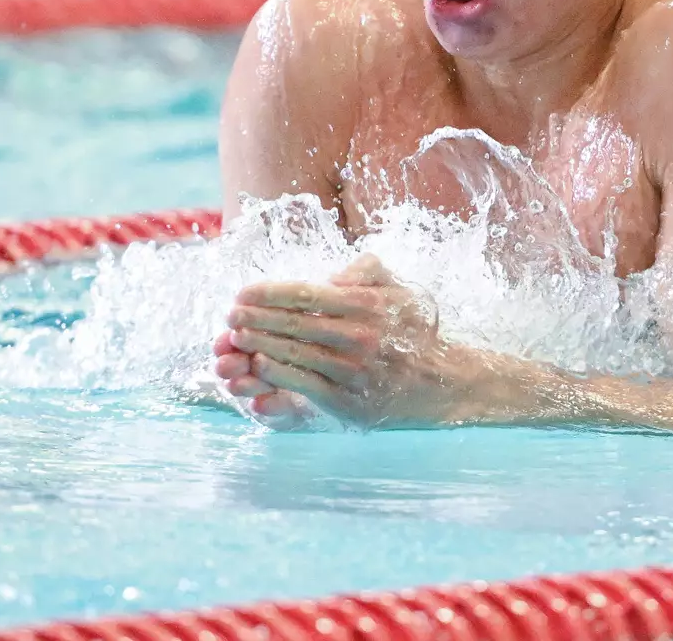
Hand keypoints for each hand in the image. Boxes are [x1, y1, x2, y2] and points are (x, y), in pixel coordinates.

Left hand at [213, 255, 485, 428]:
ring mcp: (353, 372)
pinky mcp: (349, 403)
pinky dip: (277, 376)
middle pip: (294, 324)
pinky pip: (304, 386)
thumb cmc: (414, 331)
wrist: (444, 383)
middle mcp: (359, 337)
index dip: (269, 293)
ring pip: (294, 355)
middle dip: (255, 319)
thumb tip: (332, 275)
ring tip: (234, 340)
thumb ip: (367, 270)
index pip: (307, 295)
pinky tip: (258, 366)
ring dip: (258, 347)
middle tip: (229, 316)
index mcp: (367, 305)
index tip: (242, 292)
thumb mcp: (399, 290)